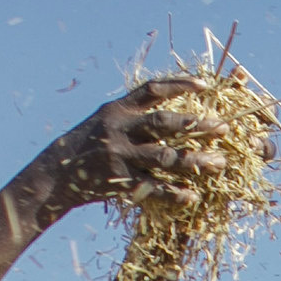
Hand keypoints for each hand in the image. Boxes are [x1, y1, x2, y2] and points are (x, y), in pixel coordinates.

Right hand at [40, 77, 256, 211]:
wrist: (57, 173)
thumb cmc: (90, 144)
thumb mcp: (107, 120)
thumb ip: (135, 114)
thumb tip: (173, 108)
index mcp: (118, 109)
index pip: (151, 90)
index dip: (178, 84)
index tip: (205, 84)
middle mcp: (119, 128)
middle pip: (163, 123)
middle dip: (195, 125)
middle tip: (224, 127)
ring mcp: (119, 155)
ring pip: (164, 158)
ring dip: (194, 161)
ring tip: (220, 163)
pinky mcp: (119, 180)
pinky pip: (153, 188)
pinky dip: (174, 194)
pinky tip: (192, 196)